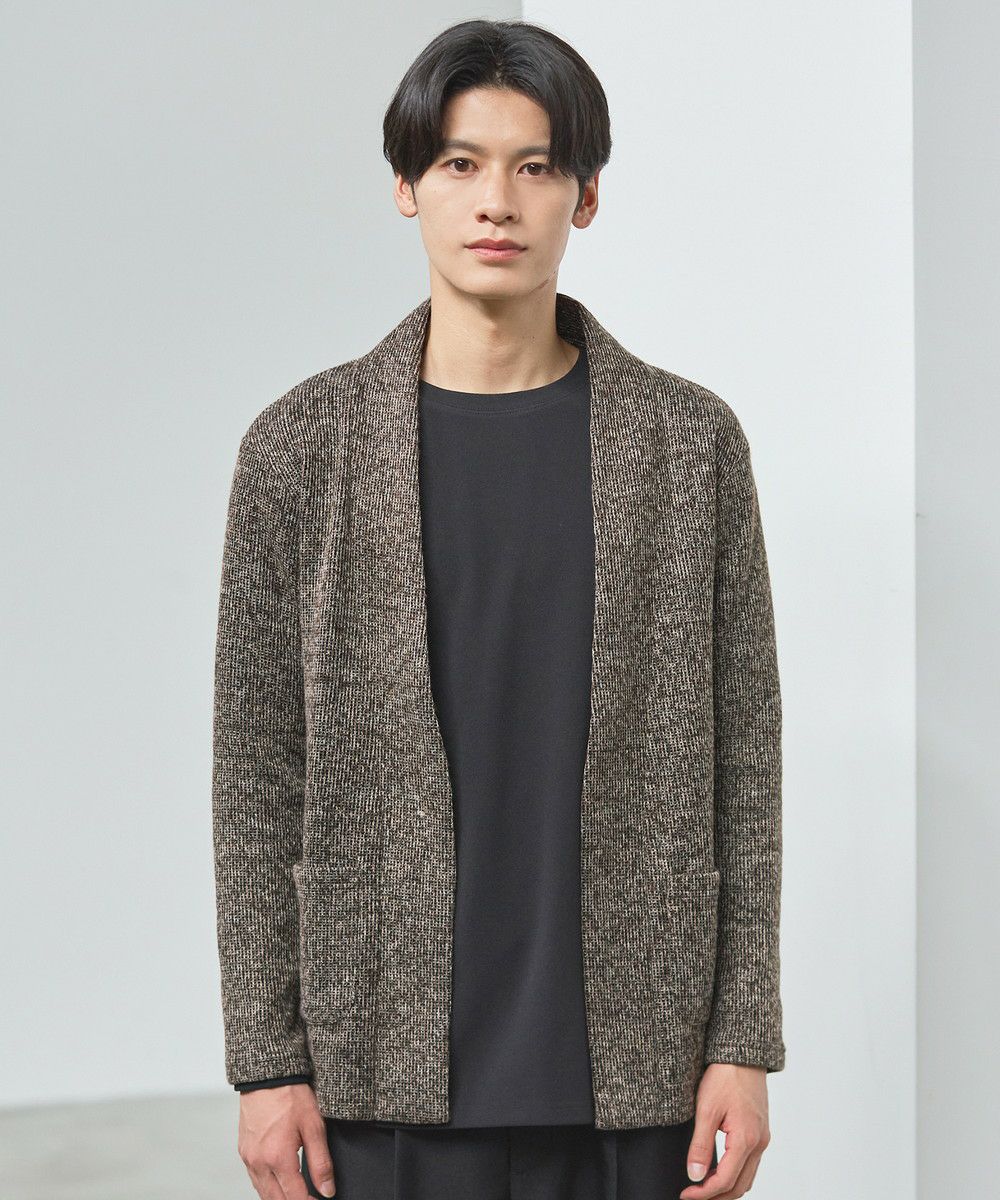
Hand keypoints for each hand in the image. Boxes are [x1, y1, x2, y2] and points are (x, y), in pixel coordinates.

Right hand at [237, 1083, 335, 1198]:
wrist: (268, 1076)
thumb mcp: (314, 1126)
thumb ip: (321, 1162)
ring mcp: (248, 1158)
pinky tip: (280, 1183)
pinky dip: (268, 1187)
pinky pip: (255, 1179)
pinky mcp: (244, 1151)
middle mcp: (259, 1162)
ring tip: (298, 1194)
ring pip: (263, 1193)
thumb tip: (327, 1190)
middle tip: (310, 1198)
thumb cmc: (291, 1095)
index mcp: (278, 1158)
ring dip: (280, 1198)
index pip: (295, 1198)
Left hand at [679, 1064, 770, 1198]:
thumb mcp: (706, 1109)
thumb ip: (701, 1145)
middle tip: (692, 1196)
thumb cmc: (725, 1076)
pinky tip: (718, 1170)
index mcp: (747, 1139)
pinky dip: (735, 1174)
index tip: (686, 1195)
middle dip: (716, 1196)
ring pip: (747, 1177)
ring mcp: (762, 1137)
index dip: (704, 1193)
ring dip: (726, 1187)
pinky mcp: (760, 1131)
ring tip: (702, 1188)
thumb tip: (695, 1175)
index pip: (726, 1180)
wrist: (742, 1054)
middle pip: (740, 1185)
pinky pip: (750, 1163)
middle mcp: (759, 1143)